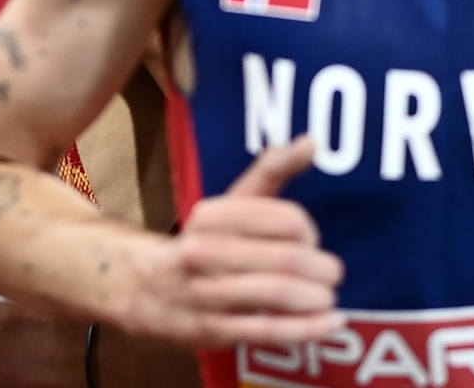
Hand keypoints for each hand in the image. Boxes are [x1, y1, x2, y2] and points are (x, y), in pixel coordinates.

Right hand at [115, 135, 343, 349]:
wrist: (140, 288)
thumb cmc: (202, 240)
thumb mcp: (229, 203)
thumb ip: (271, 172)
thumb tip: (312, 142)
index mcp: (212, 215)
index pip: (285, 219)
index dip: (308, 229)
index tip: (309, 237)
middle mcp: (204, 252)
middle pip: (287, 259)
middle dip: (321, 268)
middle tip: (332, 272)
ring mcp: (207, 294)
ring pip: (279, 295)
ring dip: (317, 297)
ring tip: (328, 296)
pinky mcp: (213, 331)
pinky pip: (269, 331)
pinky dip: (308, 328)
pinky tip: (330, 322)